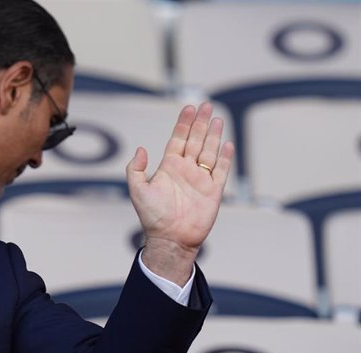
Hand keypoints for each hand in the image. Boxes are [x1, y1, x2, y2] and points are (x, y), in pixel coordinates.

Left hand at [126, 102, 233, 284]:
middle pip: (196, 140)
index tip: (189, 108)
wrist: (170, 238)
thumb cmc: (152, 217)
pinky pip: (221, 171)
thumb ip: (135, 169)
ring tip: (217, 118)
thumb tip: (141, 149)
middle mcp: (186, 170)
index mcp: (169, 167)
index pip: (178, 139)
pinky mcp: (213, 191)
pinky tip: (227, 144)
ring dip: (214, 135)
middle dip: (201, 123)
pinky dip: (226, 157)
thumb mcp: (137, 190)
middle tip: (207, 105)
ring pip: (210, 152)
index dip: (184, 124)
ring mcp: (200, 179)